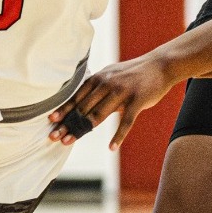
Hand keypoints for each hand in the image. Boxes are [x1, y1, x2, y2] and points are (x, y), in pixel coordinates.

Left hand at [48, 55, 179, 150]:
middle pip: (83, 108)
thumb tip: (82, 103)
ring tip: (69, 142)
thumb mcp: (111, 75)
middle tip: (54, 137)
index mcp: (99, 78)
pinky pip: (126, 122)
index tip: (51, 121)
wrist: (160, 65)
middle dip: (67, 123)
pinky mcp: (137, 101)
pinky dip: (118, 136)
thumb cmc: (133, 74)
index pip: (77, 96)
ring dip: (82, 130)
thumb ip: (97, 88)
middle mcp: (107, 84)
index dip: (64, 110)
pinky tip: (111, 147)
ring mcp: (122, 92)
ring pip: (98, 115)